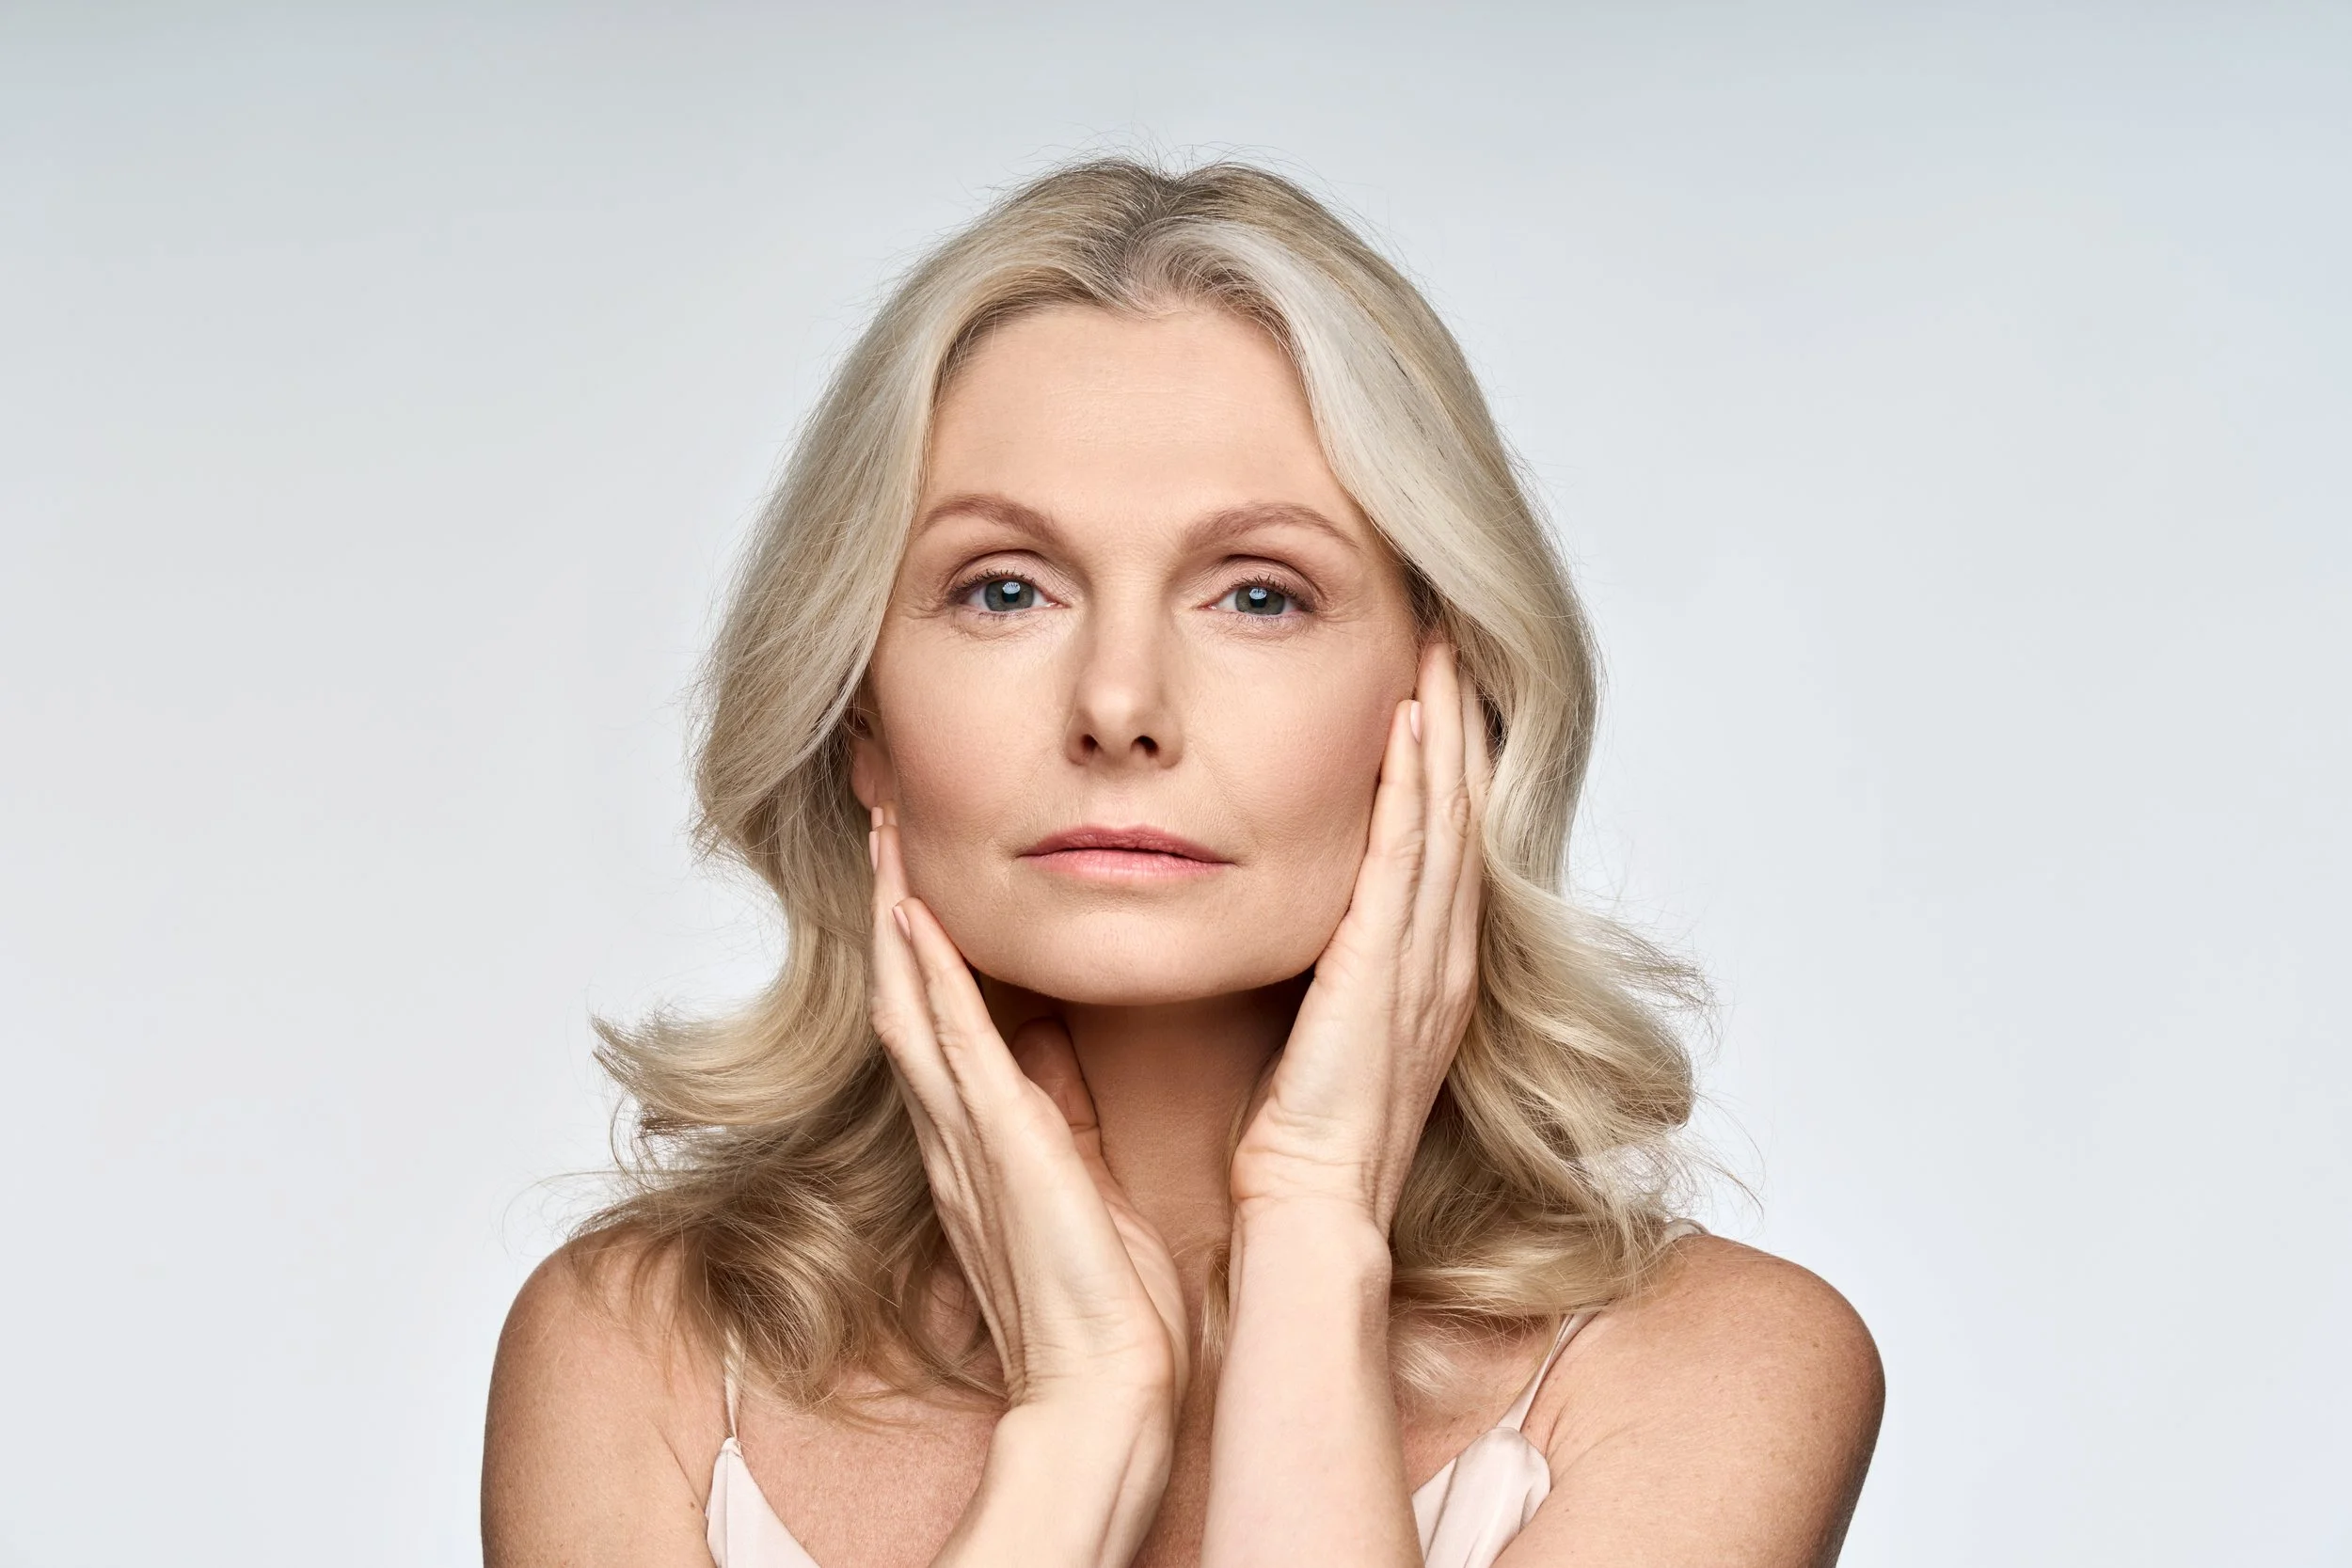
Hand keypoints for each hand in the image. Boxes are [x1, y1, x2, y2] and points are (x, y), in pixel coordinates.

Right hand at [868, 806, 1189, 1415]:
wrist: (1105, 1384)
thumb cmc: (1102, 1298)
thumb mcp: (1078, 1179)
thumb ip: (1056, 1111)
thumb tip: (1055, 1046)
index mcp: (978, 1139)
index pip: (933, 1019)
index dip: (916, 942)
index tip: (913, 870)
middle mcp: (955, 1131)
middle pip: (901, 995)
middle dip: (888, 907)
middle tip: (880, 821)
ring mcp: (968, 1135)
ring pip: (910, 1002)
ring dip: (894, 917)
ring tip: (884, 838)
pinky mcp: (999, 1144)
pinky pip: (951, 1044)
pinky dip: (928, 977)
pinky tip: (913, 917)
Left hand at [1228, 642, 1489, 1230]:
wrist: (1309, 1213)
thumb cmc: (1298, 1144)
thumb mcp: (1312, 1042)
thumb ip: (1310, 981)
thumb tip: (1270, 930)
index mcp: (1422, 979)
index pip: (1440, 849)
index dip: (1444, 769)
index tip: (1430, 694)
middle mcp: (1440, 961)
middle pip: (1460, 817)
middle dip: (1458, 726)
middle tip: (1451, 643)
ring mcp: (1424, 964)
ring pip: (1445, 821)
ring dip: (1445, 733)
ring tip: (1440, 654)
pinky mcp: (1388, 970)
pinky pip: (1407, 856)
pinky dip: (1414, 785)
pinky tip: (1409, 722)